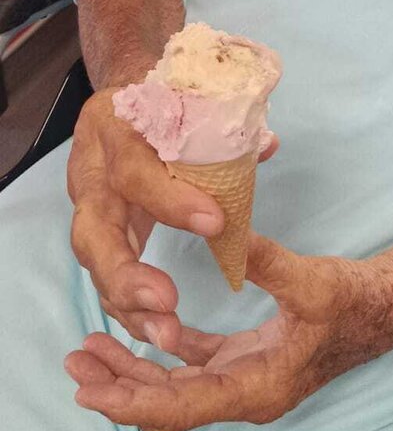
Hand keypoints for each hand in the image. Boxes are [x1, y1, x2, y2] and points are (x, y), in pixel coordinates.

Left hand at [65, 234, 392, 430]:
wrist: (388, 307)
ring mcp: (245, 378)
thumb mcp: (313, 282)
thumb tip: (230, 239)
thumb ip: (268, 263)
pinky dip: (163, 351)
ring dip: (133, 371)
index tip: (89, 393)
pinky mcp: (248, 358)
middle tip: (73, 363)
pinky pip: (194, 363)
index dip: (131, 401)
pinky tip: (139, 328)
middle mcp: (244, 393)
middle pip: (166, 404)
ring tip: (89, 349)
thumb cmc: (355, 301)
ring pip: (175, 386)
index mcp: (256, 388)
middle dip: (118, 387)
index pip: (179, 407)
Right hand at [67, 89, 277, 354]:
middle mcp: (91, 168)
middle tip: (167, 301)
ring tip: (165, 332)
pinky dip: (128, 306)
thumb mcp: (193, 99)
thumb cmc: (171, 100)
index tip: (216, 223)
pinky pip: (102, 275)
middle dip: (126, 272)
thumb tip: (266, 146)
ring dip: (127, 301)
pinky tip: (158, 329)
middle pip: (92, 229)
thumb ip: (226, 125)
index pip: (134, 167)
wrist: (130, 98)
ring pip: (92, 261)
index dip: (170, 199)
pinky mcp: (94, 230)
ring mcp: (86, 203)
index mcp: (115, 125)